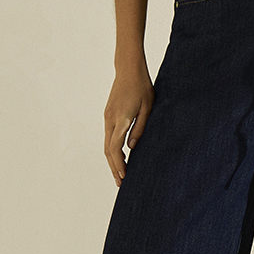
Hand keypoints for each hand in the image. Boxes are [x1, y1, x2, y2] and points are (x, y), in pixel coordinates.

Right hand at [104, 64, 153, 185]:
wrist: (128, 69)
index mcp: (121, 119)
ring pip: (106, 144)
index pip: (115, 148)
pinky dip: (112, 150)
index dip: (119, 164)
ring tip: (120, 174)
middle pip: (107, 150)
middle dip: (114, 168)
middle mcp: (111, 119)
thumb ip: (140, 128)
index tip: (124, 177)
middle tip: (121, 183)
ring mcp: (107, 117)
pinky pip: (108, 136)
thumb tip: (132, 148)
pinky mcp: (108, 114)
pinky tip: (119, 157)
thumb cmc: (142, 86)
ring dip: (112, 160)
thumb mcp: (148, 108)